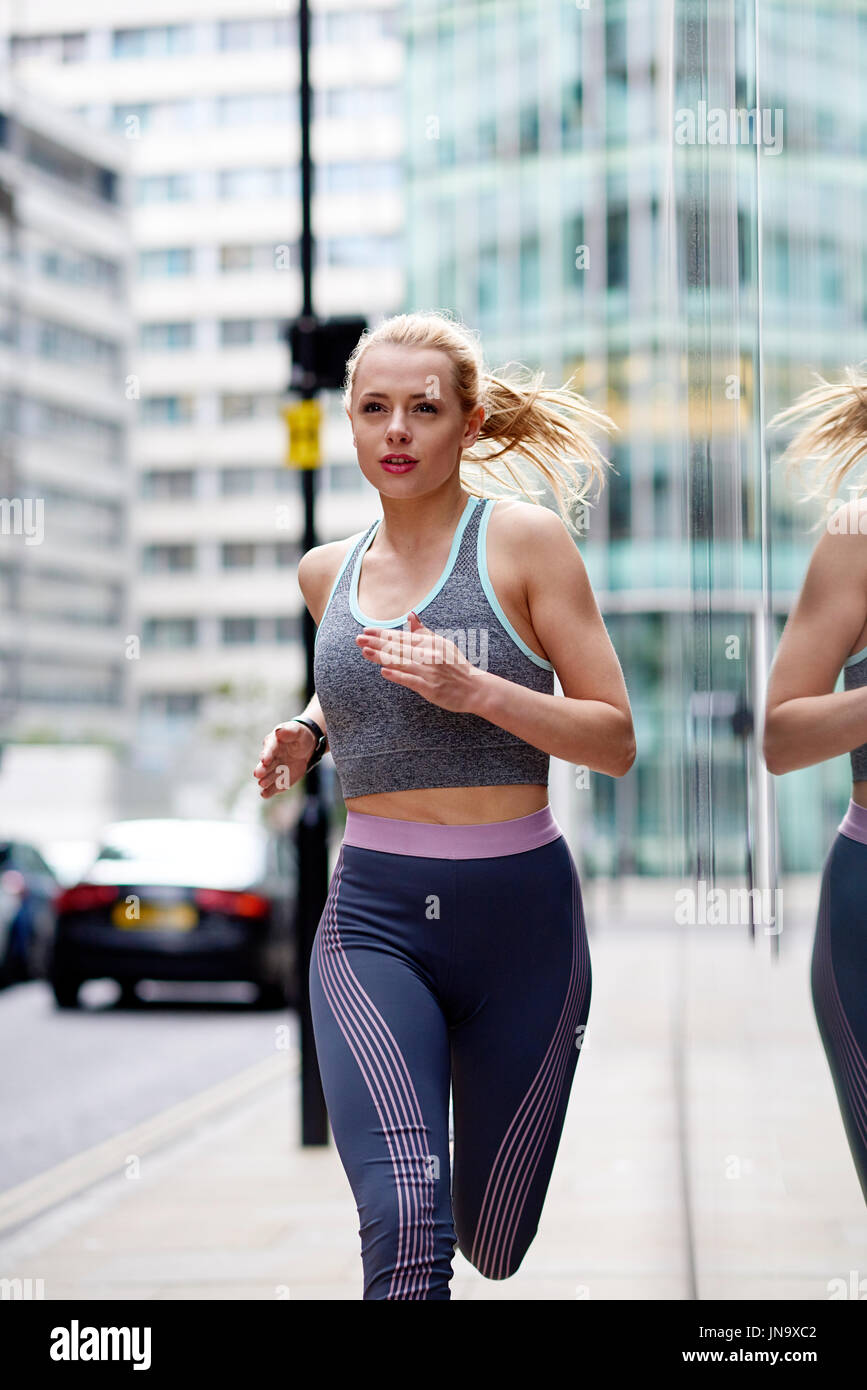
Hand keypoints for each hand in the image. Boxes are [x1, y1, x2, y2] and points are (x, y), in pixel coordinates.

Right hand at [253, 721, 315, 797]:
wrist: (307, 747)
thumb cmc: (300, 736)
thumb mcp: (297, 731)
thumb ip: (289, 731)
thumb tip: (279, 731)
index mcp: (273, 743)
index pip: (269, 749)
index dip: (267, 754)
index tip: (264, 760)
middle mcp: (270, 758)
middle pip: (265, 765)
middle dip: (262, 769)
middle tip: (258, 774)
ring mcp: (274, 770)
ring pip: (268, 776)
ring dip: (265, 780)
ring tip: (262, 784)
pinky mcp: (280, 779)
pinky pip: (274, 786)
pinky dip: (270, 790)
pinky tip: (265, 794)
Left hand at [355, 610, 484, 714]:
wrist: (474, 688)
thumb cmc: (456, 666)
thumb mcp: (442, 644)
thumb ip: (424, 632)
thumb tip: (410, 615)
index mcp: (429, 644)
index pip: (401, 637)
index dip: (383, 634)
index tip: (366, 630)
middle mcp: (428, 655)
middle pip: (398, 648)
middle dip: (377, 643)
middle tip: (358, 639)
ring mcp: (428, 671)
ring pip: (401, 662)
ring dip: (382, 656)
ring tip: (365, 652)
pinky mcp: (430, 687)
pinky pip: (411, 680)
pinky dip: (398, 675)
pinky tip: (384, 671)